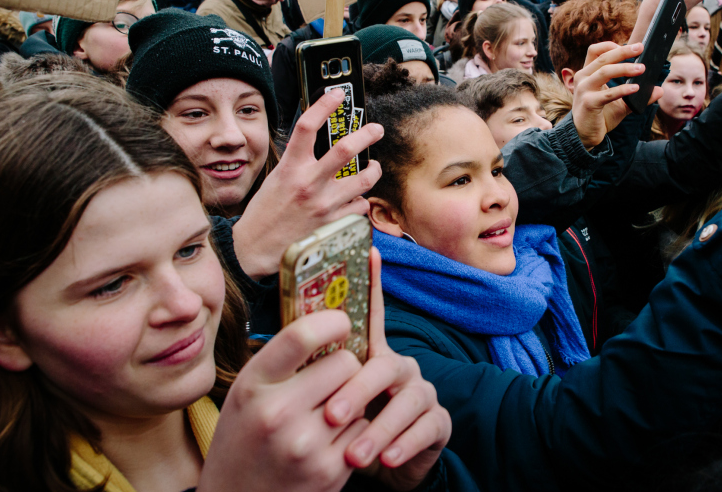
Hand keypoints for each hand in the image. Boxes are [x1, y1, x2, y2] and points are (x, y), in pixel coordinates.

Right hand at [199, 310, 365, 491]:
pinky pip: (363, 428)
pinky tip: (327, 440)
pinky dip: (353, 430)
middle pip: (345, 363)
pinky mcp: (329, 471)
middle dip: (344, 366)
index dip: (331, 320)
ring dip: (350, 399)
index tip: (342, 322)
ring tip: (324, 413)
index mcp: (253, 386)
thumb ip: (281, 362)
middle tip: (330, 377)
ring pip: (358, 397)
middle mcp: (278, 414)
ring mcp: (306, 445)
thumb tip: (330, 322)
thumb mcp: (246, 393)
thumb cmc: (243, 439)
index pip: (301, 335)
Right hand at [232, 90, 382, 278]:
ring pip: (364, 179)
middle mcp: (309, 183)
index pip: (308, 126)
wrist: (257, 249)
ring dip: (373, 171)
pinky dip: (361, 202)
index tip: (337, 95)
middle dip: (367, 134)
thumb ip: (298, 161)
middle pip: (346, 149)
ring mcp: (324, 205)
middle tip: (376, 129)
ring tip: (373, 167)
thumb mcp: (277, 178)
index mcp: (291, 167)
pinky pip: (360, 206)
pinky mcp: (334, 224)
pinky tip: (354, 201)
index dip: (325, 105)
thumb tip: (319, 143)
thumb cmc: (266, 212)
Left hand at [324, 248, 450, 490]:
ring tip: (354, 454)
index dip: (373, 282)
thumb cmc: (344, 429)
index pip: (371, 313)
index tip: (369, 252)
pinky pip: (426, 428)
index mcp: (372, 355)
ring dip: (380, 428)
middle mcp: (400, 367)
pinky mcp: (437, 422)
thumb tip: (284, 343)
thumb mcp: (326, 401)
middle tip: (330, 416)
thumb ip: (316, 372)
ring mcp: (421, 392)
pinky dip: (404, 445)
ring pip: (406, 400)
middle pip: (384, 365)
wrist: (375, 470)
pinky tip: (383, 461)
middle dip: (356, 390)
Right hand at [564, 42, 661, 148]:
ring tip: (642, 69)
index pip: (595, 51)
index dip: (610, 45)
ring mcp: (584, 90)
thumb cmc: (599, 116)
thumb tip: (659, 90)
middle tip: (640, 48)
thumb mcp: (620, 103)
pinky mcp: (589, 103)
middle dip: (623, 51)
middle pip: (603, 57)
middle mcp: (583, 78)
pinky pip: (608, 93)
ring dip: (625, 68)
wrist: (584, 135)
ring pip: (605, 71)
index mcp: (587, 74)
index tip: (630, 48)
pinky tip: (636, 88)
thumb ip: (637, 95)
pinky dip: (623, 89)